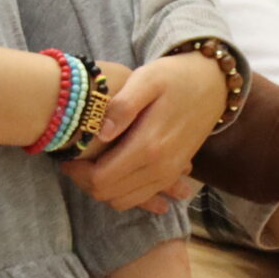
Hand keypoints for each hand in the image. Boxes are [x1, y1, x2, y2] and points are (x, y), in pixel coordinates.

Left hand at [60, 53, 224, 212]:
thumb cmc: (175, 77)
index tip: (66, 156)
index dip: (77, 173)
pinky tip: (111, 174)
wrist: (213, 84)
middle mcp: (160, 168)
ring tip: (89, 163)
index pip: (101, 179)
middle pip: (109, 194)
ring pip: (124, 200)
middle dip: (85, 182)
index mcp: (148, 146)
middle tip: (73, 159)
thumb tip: (100, 131)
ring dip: (102, 188)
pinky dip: (123, 192)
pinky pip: (142, 197)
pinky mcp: (172, 173)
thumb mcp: (147, 79)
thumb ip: (123, 105)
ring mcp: (168, 174)